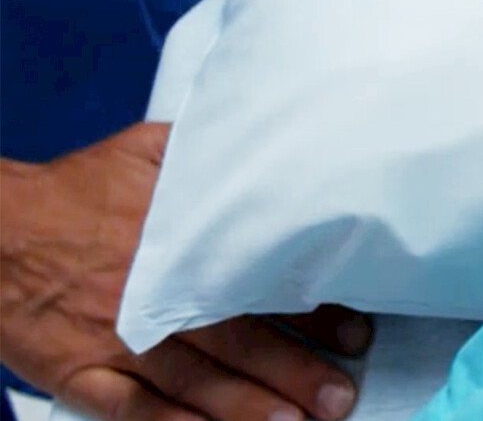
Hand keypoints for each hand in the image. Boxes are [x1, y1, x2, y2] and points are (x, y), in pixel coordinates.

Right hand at [1, 121, 370, 419]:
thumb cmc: (71, 192)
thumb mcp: (146, 155)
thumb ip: (208, 158)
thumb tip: (268, 145)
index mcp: (179, 242)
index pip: (261, 280)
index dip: (313, 309)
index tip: (354, 330)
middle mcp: (153, 293)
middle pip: (237, 337)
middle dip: (294, 369)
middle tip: (339, 393)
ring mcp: (115, 339)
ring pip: (192, 381)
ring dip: (246, 406)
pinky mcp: (79, 371)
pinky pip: (129, 409)